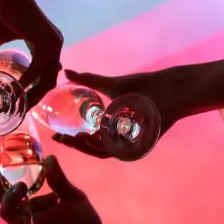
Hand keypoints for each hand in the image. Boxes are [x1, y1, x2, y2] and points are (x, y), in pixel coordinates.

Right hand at [0, 0, 62, 107]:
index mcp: (43, 44)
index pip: (42, 76)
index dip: (31, 93)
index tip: (16, 106)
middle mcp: (52, 45)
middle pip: (47, 82)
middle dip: (32, 100)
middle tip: (15, 114)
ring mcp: (54, 44)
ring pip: (46, 80)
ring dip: (30, 96)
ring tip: (13, 108)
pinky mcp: (49, 43)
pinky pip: (39, 70)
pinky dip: (27, 83)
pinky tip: (13, 92)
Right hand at [0, 155, 108, 223]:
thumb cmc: (83, 220)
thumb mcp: (73, 196)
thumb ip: (59, 180)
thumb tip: (49, 158)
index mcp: (32, 209)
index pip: (9, 197)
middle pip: (7, 211)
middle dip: (9, 197)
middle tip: (22, 185)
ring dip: (30, 210)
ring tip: (53, 198)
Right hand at [51, 69, 178, 157]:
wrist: (168, 88)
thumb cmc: (143, 86)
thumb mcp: (110, 84)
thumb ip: (88, 80)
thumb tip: (66, 72)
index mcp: (114, 129)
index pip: (90, 140)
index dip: (73, 140)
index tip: (56, 135)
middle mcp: (121, 139)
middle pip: (93, 149)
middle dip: (75, 145)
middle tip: (60, 139)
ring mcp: (130, 143)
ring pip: (103, 152)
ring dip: (86, 146)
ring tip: (73, 137)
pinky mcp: (139, 145)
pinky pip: (118, 150)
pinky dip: (103, 145)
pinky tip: (90, 136)